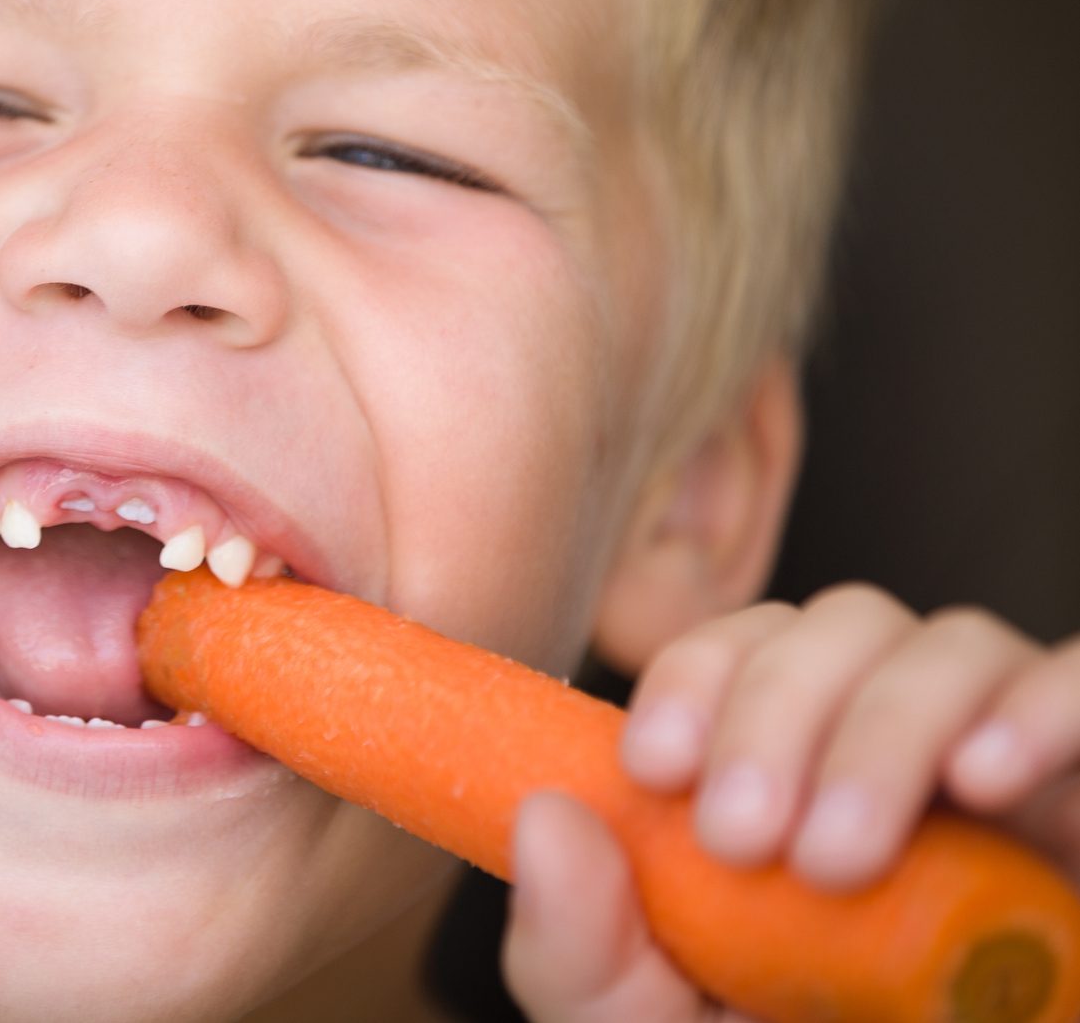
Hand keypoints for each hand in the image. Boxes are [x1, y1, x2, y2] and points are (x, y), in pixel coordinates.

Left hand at [502, 585, 1079, 1019]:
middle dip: (774, 708)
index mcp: (797, 779)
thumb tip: (544, 819)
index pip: (742, 650)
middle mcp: (904, 758)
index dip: (693, 675)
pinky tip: (988, 778)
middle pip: (840, 627)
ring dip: (881, 729)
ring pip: (953, 645)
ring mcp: (1016, 780)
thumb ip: (578, 948)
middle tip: (742, 836)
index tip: (653, 768)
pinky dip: (1045, 706)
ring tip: (837, 857)